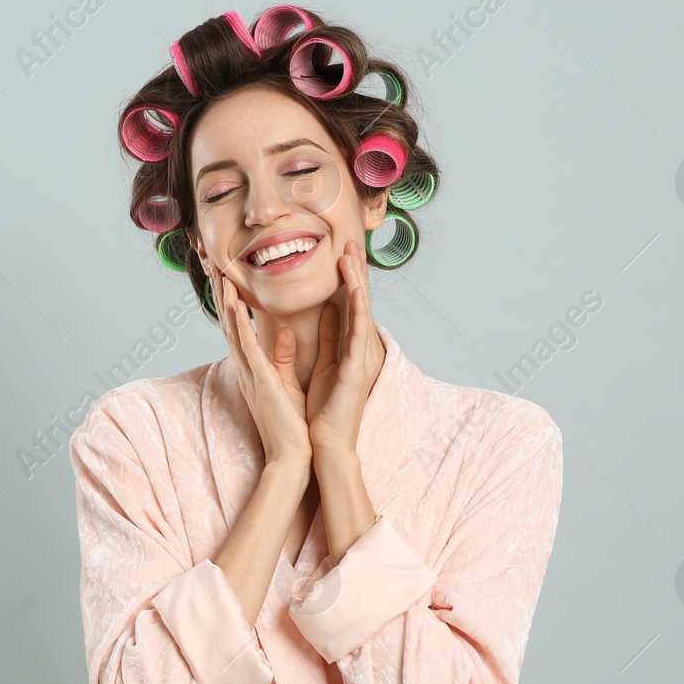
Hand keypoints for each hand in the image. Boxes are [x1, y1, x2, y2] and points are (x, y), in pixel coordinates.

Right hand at [205, 258, 312, 468]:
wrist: (292, 455)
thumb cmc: (291, 424)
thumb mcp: (286, 382)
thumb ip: (281, 356)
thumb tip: (282, 331)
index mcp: (252, 368)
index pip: (237, 328)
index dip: (229, 301)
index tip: (225, 275)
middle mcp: (245, 367)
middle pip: (228, 322)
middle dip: (220, 292)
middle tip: (212, 263)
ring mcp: (248, 372)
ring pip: (231, 327)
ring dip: (223, 298)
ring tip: (217, 271)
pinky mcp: (258, 378)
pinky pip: (245, 343)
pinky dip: (237, 319)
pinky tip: (232, 299)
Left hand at [304, 239, 383, 460]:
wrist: (323, 443)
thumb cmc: (323, 408)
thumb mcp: (324, 362)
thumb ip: (329, 335)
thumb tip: (331, 308)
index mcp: (350, 346)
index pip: (350, 303)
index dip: (348, 276)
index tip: (342, 248)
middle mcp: (359, 348)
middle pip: (359, 300)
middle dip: (355, 269)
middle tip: (352, 239)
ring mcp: (361, 358)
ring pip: (361, 311)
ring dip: (356, 280)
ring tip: (352, 253)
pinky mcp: (356, 370)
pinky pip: (356, 334)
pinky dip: (356, 309)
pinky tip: (354, 288)